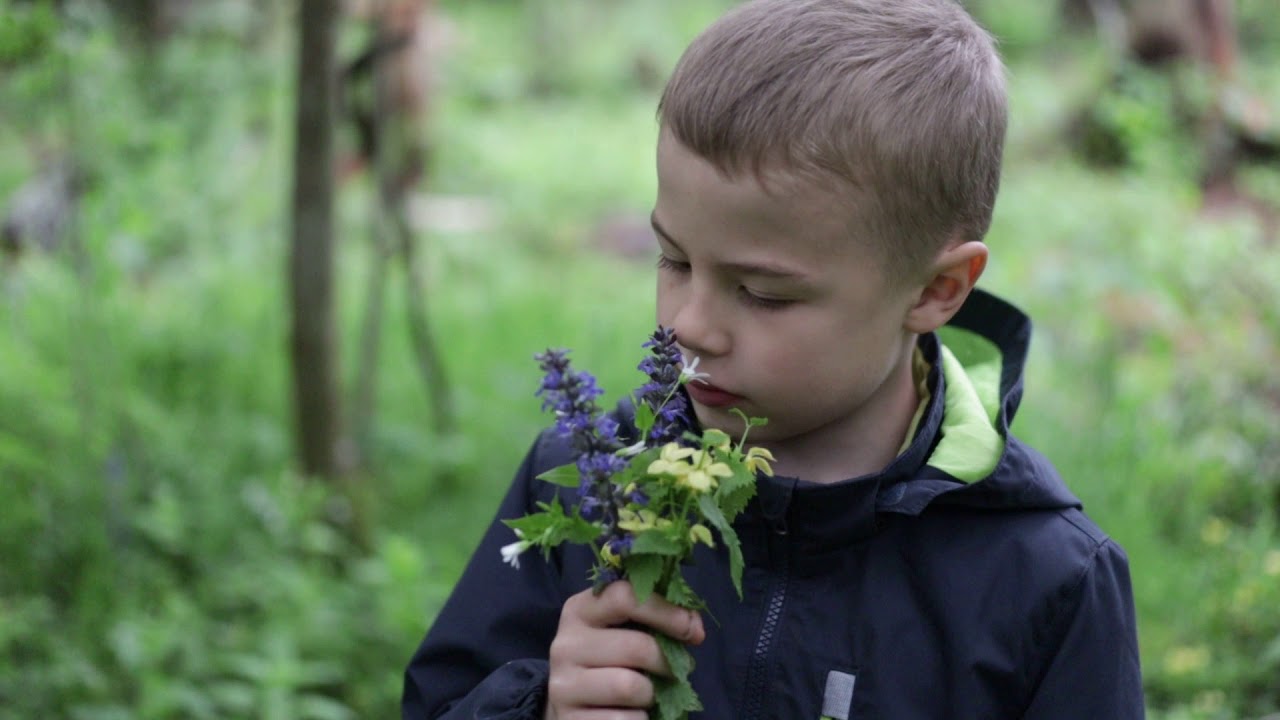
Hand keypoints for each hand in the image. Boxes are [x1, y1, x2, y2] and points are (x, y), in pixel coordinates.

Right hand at [543, 580, 705, 719]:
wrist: (572, 703)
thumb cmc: (609, 660)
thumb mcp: (622, 630)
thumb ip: (654, 618)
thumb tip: (694, 628)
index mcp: (580, 610)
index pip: (624, 597)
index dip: (666, 612)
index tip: (692, 631)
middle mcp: (566, 644)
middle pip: (636, 647)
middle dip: (666, 662)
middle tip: (674, 672)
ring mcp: (563, 685)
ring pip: (629, 687)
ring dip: (651, 695)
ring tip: (648, 694)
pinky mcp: (569, 719)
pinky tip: (631, 714)